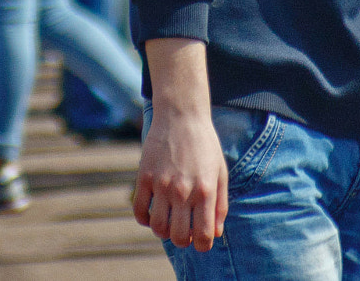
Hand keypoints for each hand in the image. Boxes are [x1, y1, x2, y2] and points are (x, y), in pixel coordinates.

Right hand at [132, 106, 226, 251]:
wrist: (181, 115)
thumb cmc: (205, 145)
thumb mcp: (220, 173)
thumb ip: (220, 205)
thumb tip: (215, 234)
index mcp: (205, 191)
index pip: (203, 236)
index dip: (202, 245)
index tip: (200, 240)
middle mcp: (183, 190)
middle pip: (179, 237)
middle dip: (183, 240)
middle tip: (183, 231)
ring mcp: (162, 184)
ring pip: (158, 228)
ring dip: (163, 231)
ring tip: (168, 221)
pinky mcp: (144, 176)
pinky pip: (139, 211)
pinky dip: (144, 219)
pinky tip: (152, 212)